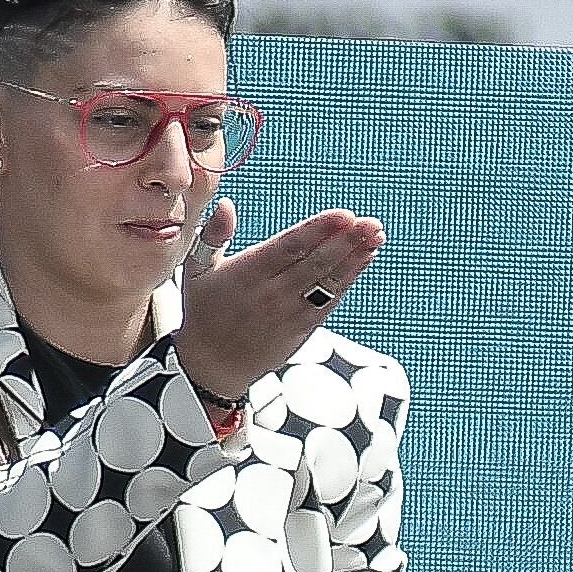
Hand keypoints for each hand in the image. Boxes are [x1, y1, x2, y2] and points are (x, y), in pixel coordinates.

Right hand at [174, 200, 383, 404]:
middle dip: (346, 242)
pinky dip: (348, 279)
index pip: (289, 248)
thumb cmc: (204, 311)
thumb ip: (214, 235)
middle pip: (315, 264)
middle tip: (370, 224)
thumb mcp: (197, 270)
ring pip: (327, 282)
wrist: (211, 366)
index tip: (344, 216)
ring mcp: (289, 313)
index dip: (319, 231)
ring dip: (354, 259)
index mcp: (247, 274)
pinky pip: (329, 300)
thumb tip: (226, 204)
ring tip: (375, 237)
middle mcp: (271, 293)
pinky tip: (364, 259)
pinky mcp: (301, 328)